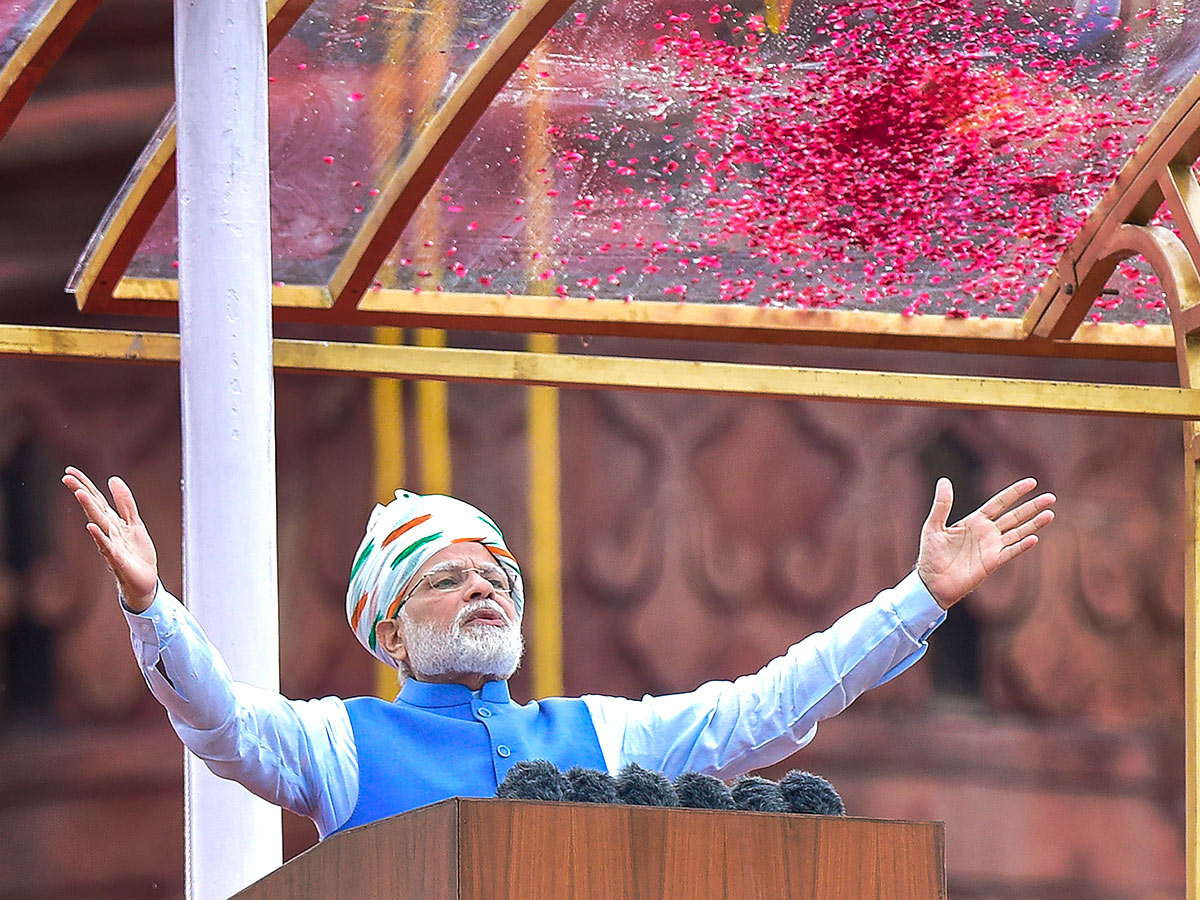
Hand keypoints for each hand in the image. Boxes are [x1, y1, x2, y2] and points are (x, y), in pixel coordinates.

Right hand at [62, 466, 158, 611]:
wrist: (144, 582)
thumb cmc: (136, 553)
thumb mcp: (134, 523)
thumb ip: (125, 503)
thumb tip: (113, 479)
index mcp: (112, 522)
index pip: (96, 500)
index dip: (85, 484)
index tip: (70, 470)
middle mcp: (108, 531)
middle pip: (94, 508)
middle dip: (82, 492)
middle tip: (67, 477)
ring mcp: (111, 544)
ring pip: (99, 523)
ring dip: (89, 508)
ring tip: (80, 493)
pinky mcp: (117, 558)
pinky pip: (107, 546)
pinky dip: (99, 537)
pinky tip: (91, 527)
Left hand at [916, 477, 1054, 608]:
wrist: (931, 582)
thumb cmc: (931, 554)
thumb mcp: (933, 526)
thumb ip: (942, 505)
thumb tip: (944, 480)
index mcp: (975, 521)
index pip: (999, 503)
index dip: (1015, 493)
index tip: (1032, 482)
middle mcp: (987, 533)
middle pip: (1015, 516)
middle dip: (1032, 507)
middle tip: (1051, 497)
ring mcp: (992, 548)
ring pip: (1018, 533)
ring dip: (1034, 524)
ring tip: (1050, 514)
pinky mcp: (992, 563)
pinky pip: (1010, 552)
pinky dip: (1021, 546)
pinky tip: (1033, 539)